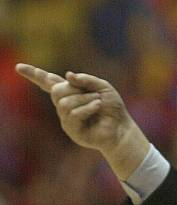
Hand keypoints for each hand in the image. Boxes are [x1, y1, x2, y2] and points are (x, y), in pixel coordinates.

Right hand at [15, 64, 149, 179]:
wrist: (121, 128)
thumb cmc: (113, 108)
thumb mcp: (103, 87)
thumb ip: (86, 80)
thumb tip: (67, 76)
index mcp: (71, 92)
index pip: (49, 81)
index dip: (34, 75)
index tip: (19, 67)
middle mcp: (65, 105)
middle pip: (56, 90)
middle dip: (74, 89)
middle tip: (93, 94)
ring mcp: (66, 118)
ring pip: (64, 102)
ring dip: (84, 99)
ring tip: (98, 102)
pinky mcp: (71, 130)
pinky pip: (72, 114)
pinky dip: (87, 108)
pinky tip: (97, 108)